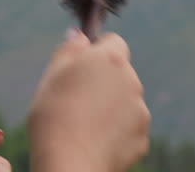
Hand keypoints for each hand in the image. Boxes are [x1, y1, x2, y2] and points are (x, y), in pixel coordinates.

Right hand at [27, 29, 150, 171]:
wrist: (68, 163)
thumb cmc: (54, 115)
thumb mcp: (52, 75)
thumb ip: (70, 49)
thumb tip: (80, 35)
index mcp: (111, 59)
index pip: (113, 42)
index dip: (97, 52)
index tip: (81, 67)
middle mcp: (132, 81)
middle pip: (120, 73)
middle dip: (104, 82)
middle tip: (76, 99)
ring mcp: (140, 111)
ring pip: (125, 102)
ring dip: (110, 107)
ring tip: (84, 124)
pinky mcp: (142, 139)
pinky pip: (128, 129)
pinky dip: (115, 133)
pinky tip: (94, 141)